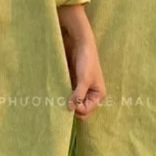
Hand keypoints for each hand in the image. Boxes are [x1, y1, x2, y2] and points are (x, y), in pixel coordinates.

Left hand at [57, 4, 105, 119]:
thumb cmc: (86, 61)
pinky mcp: (73, 84)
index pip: (87, 111)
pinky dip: (63, 96)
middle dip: (72, 108)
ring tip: (58, 98)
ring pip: (73, 103)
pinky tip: (56, 93)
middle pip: (80, 110)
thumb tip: (70, 109)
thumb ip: (78, 95)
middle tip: (61, 101)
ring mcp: (81, 90)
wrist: (80, 44)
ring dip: (66, 102)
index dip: (78, 109)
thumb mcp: (84, 80)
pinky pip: (68, 95)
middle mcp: (90, 95)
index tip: (69, 102)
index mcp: (98, 95)